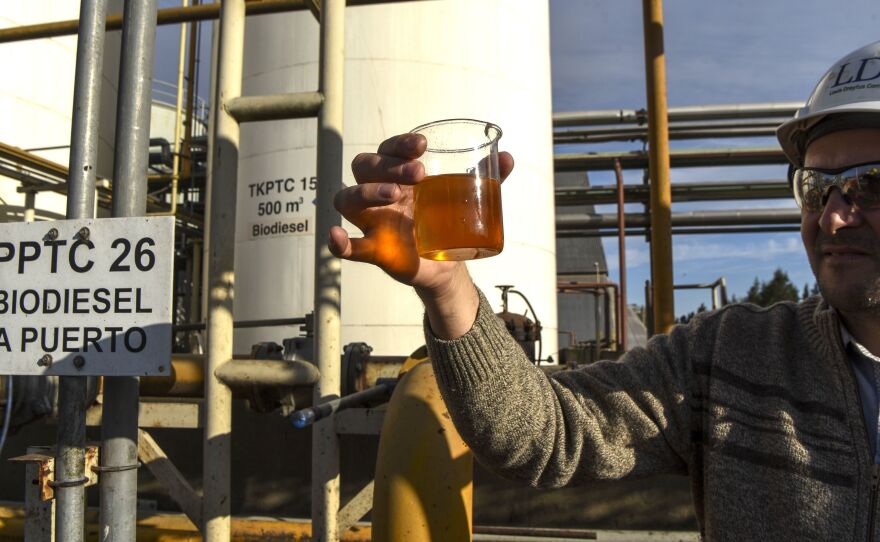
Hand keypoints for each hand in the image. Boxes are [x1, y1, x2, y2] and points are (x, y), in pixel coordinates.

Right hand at [329, 133, 513, 298]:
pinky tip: (337, 237)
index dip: (399, 144)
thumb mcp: (468, 198)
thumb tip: (507, 157)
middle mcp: (378, 193)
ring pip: (348, 198)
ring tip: (395, 196)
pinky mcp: (372, 249)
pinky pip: (346, 246)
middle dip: (388, 166)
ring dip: (367, 192)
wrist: (449, 263)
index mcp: (398, 174)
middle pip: (364, 168)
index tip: (422, 146)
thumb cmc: (448, 220)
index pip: (387, 149)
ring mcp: (371, 220)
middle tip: (419, 174)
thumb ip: (485, 178)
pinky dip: (337, 243)